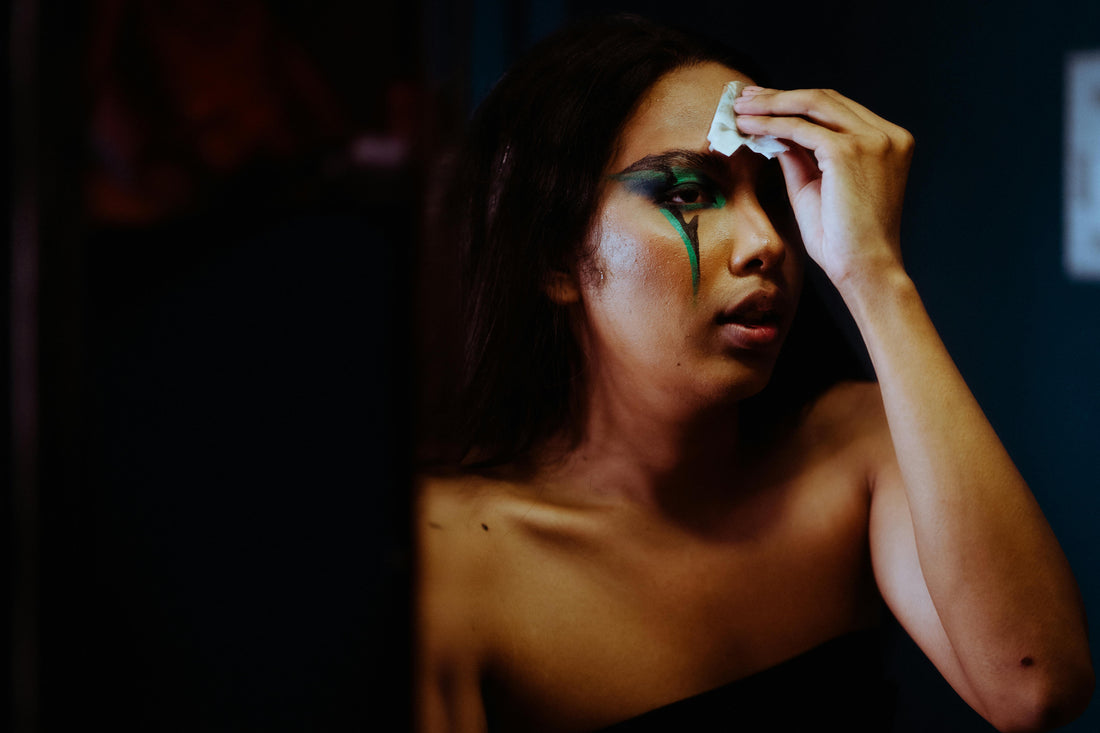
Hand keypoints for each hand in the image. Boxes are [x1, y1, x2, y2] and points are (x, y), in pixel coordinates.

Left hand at [733, 87, 913, 287]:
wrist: (864, 269)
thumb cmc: (842, 239)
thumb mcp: (816, 187)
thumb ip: (800, 156)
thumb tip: (773, 131)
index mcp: (888, 141)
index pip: (836, 109)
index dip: (796, 102)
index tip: (763, 103)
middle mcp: (887, 135)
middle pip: (824, 99)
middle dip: (778, 96)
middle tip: (744, 98)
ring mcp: (872, 140)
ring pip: (812, 105)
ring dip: (770, 104)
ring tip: (739, 109)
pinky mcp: (849, 151)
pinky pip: (800, 129)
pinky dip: (770, 125)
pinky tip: (747, 128)